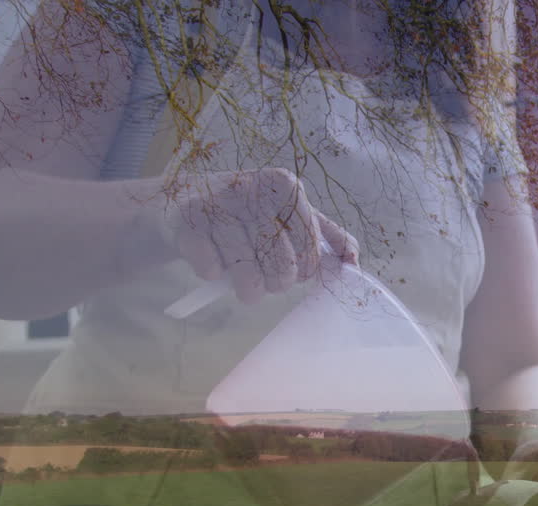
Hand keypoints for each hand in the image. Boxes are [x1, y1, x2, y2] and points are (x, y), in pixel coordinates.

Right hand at [163, 168, 358, 302]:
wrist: (183, 204)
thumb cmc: (246, 215)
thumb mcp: (289, 216)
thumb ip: (326, 236)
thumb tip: (354, 261)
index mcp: (284, 185)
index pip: (311, 250)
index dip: (303, 270)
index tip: (292, 265)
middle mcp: (252, 187)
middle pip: (282, 267)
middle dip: (275, 283)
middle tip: (264, 276)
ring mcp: (216, 203)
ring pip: (247, 276)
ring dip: (245, 288)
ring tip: (240, 277)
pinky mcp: (186, 222)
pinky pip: (212, 272)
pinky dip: (212, 275)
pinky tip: (211, 255)